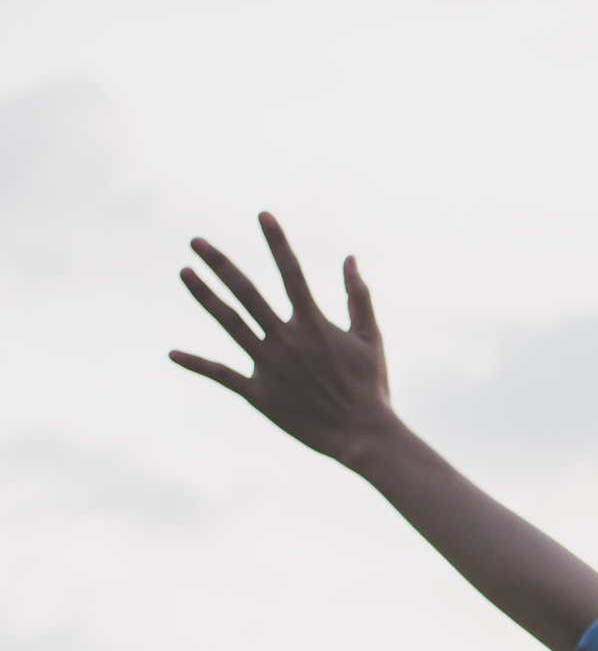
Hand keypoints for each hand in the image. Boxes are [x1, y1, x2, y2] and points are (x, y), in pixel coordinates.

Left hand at [170, 214, 398, 465]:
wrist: (363, 436)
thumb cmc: (371, 387)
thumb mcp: (372, 339)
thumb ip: (358, 296)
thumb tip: (349, 258)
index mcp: (314, 324)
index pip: (291, 272)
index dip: (277, 241)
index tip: (262, 215)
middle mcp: (286, 340)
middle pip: (246, 292)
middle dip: (219, 263)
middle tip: (195, 240)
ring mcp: (269, 366)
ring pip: (229, 324)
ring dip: (203, 296)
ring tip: (183, 272)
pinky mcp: (259, 394)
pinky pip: (222, 375)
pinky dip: (197, 364)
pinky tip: (172, 353)